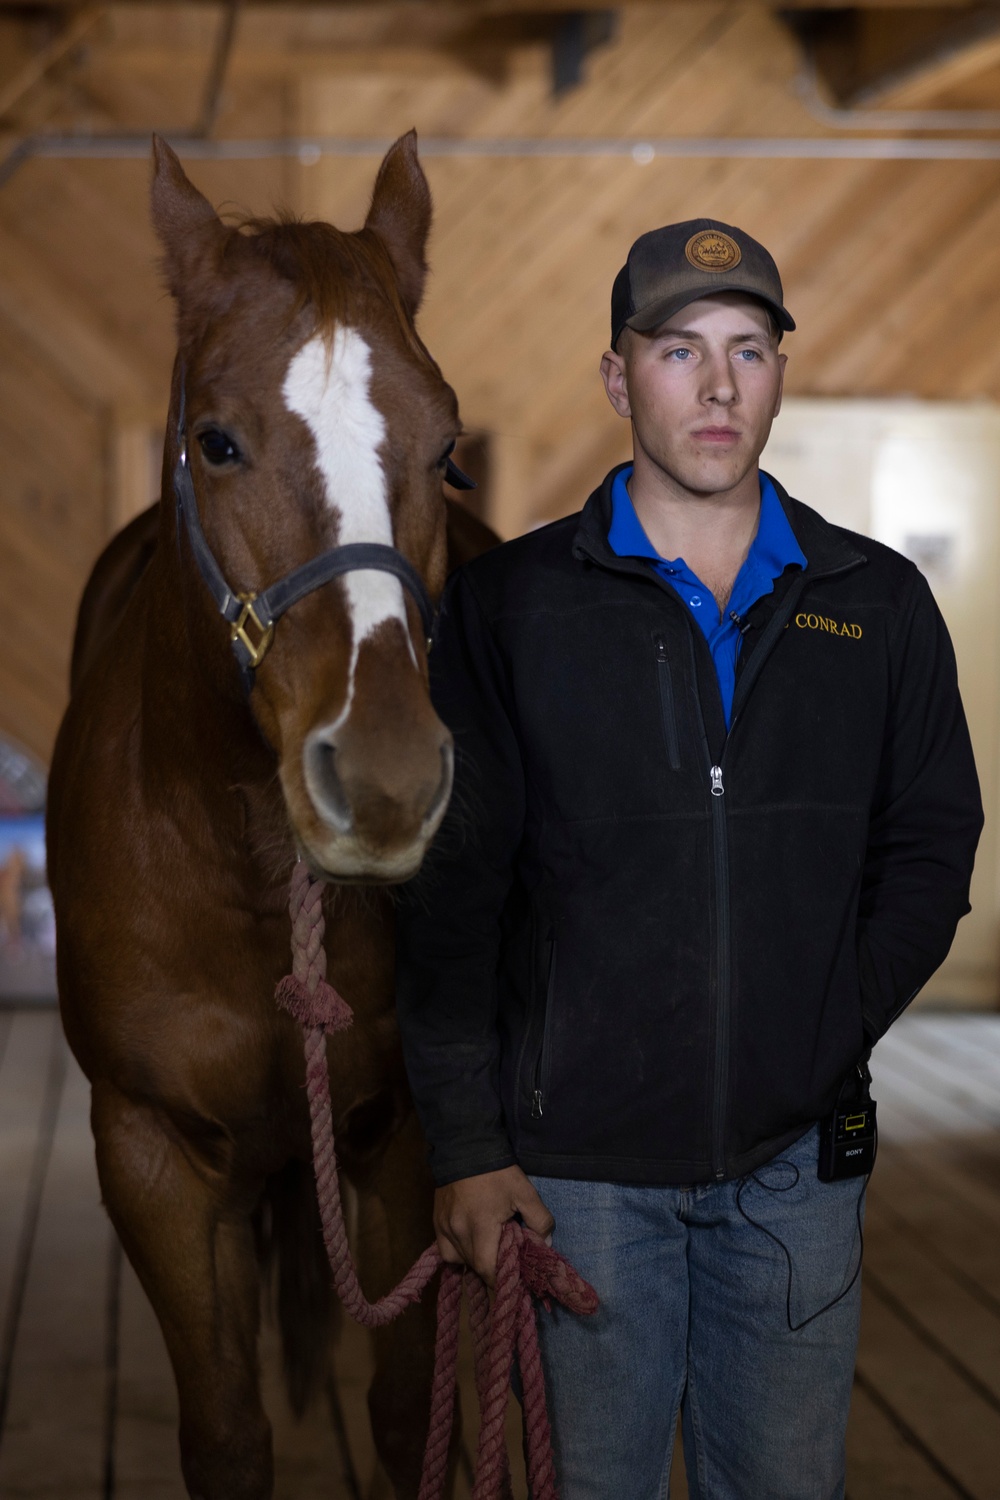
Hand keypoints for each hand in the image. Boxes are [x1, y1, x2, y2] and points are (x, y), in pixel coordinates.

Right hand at [434, 1165, 554, 1285]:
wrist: (465, 1147)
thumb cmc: (497, 1172)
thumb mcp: (525, 1192)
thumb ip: (539, 1220)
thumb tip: (545, 1243)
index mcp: (481, 1228)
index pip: (488, 1270)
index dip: (502, 1278)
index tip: (514, 1276)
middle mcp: (458, 1233)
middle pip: (474, 1267)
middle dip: (491, 1269)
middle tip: (506, 1260)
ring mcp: (444, 1228)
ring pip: (458, 1260)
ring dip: (474, 1260)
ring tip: (488, 1249)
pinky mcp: (436, 1222)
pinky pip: (445, 1250)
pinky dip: (458, 1252)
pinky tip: (469, 1242)